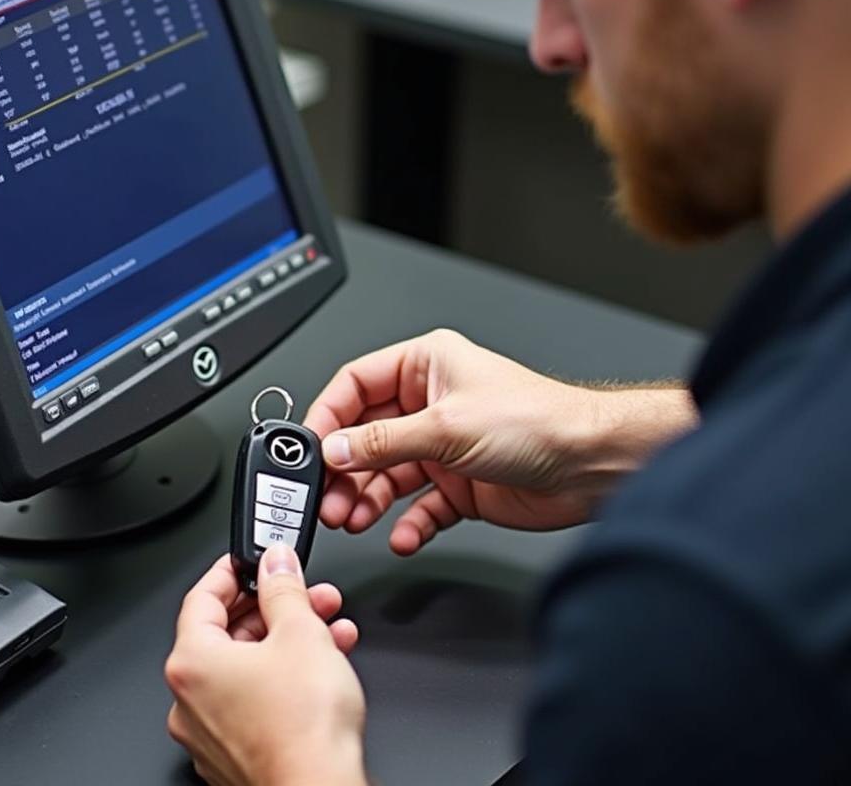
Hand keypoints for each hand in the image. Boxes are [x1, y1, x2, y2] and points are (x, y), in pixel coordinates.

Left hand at [166, 546, 367, 785]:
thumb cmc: (303, 728)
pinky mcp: (235, 756)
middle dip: (274, 608)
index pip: (201, 597)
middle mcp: (189, 702)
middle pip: (227, 633)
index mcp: (191, 664)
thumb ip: (284, 587)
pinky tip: (323, 665)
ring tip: (328, 627)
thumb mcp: (300, 631)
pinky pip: (255, 700)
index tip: (252, 559)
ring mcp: (210, 734)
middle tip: (304, 592)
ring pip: (247, 668)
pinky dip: (285, 677)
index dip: (231, 570)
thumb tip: (276, 562)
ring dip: (288, 640)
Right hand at [305, 329, 695, 550]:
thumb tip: (336, 449)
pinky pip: (419, 506)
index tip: (310, 448)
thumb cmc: (537, 421)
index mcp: (426, 366)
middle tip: (328, 496)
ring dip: (368, 498)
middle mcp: (431, 403)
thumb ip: (384, 442)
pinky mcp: (459, 485)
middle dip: (345, 467)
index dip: (330, 415)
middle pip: (367, 434)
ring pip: (388, 473)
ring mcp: (444, 446)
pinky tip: (401, 535)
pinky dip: (407, 523)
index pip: (357, 383)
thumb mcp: (446, 426)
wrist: (591, 465)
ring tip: (353, 518)